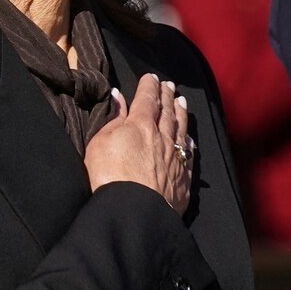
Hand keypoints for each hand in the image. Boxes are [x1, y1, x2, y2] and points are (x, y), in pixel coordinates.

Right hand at [83, 73, 191, 215]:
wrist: (134, 212)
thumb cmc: (109, 176)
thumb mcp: (100, 142)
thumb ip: (114, 119)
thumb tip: (119, 98)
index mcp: (140, 126)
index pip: (147, 99)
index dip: (149, 86)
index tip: (151, 77)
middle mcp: (163, 138)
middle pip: (167, 112)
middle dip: (167, 96)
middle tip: (168, 85)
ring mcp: (176, 159)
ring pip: (181, 130)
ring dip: (181, 114)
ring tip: (182, 102)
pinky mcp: (183, 179)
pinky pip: (189, 155)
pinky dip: (189, 143)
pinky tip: (190, 139)